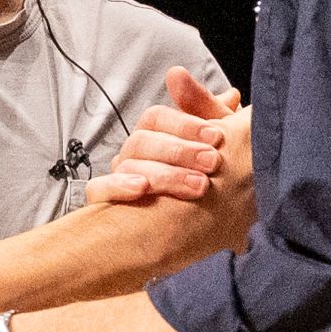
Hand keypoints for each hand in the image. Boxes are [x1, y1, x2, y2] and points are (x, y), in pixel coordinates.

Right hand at [90, 62, 253, 260]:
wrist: (192, 236)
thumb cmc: (205, 184)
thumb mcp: (216, 154)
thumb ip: (218, 125)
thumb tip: (231, 95)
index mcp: (154, 136)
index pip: (157, 117)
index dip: (186, 124)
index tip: (217, 136)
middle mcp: (132, 154)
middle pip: (144, 140)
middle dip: (181, 150)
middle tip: (213, 162)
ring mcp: (118, 177)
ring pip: (128, 164)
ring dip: (164, 173)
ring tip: (198, 186)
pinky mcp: (104, 203)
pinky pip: (99, 189)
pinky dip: (118, 186)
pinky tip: (142, 189)